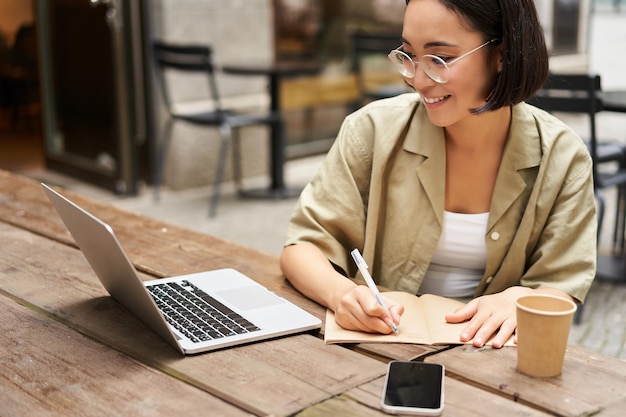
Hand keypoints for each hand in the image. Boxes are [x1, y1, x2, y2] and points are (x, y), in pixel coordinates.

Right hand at [334, 285, 403, 333]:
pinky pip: (359, 331)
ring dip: (375, 330)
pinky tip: (368, 325)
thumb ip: (394, 308)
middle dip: (382, 327)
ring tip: (378, 324)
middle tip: (389, 328)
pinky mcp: (341, 321)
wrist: (347, 297)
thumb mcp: (382, 298)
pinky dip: (367, 331)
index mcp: (360, 292)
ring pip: (365, 328)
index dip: (385, 317)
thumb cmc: (367, 299)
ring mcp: (343, 312)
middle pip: (369, 321)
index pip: (373, 308)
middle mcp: (349, 301)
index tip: (391, 320)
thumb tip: (396, 320)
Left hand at [445, 286, 574, 347]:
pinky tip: (518, 342)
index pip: (477, 319)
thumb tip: (447, 318)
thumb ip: (463, 312)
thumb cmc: (494, 303)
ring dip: (502, 335)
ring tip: (496, 345)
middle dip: (484, 333)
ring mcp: (512, 316)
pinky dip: (522, 334)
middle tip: (477, 343)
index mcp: (487, 308)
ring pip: (507, 326)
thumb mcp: (478, 304)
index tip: (463, 337)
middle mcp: (499, 312)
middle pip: (491, 323)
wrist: (517, 295)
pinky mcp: (523, 321)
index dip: (470, 328)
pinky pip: (524, 327)